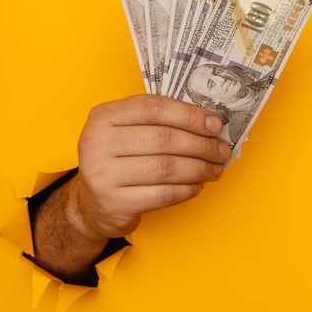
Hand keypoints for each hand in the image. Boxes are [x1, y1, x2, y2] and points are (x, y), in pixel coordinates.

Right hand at [76, 94, 231, 239]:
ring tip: (214, 169)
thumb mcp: (125, 131)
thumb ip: (157, 121)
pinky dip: (187, 189)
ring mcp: (103, 174)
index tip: (214, 124)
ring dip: (198, 168)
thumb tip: (208, 124)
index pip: (153, 107)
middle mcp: (98, 142)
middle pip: (163, 138)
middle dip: (200, 144)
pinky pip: (162, 194)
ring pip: (166, 167)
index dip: (189, 115)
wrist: (89, 203)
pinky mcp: (114, 203)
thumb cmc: (117, 159)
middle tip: (221, 150)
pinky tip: (196, 185)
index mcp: (104, 116)